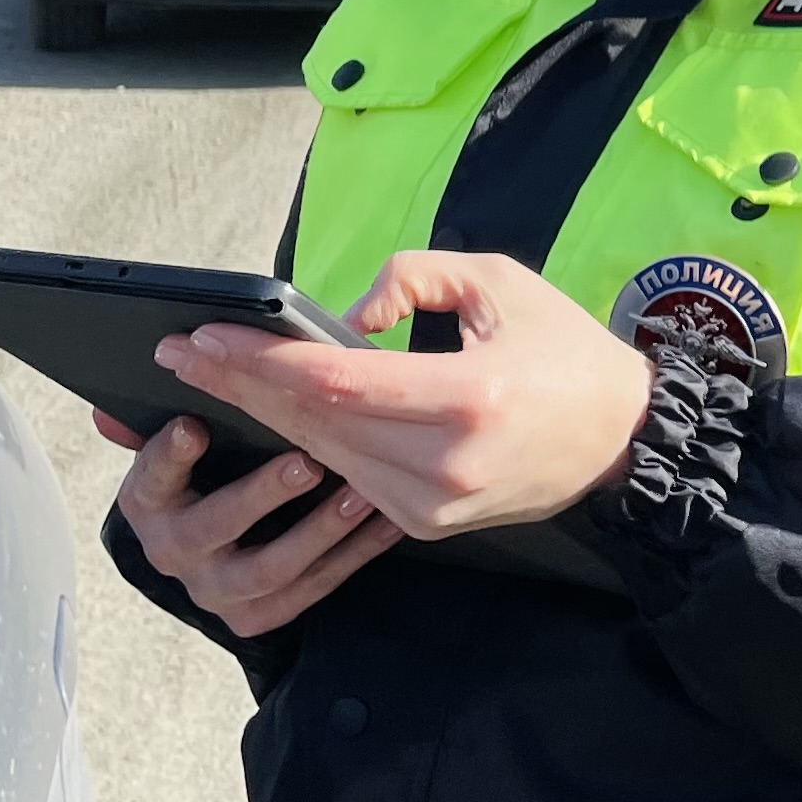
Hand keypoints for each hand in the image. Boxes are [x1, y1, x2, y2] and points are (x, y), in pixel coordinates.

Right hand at [96, 410, 397, 636]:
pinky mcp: (258, 615)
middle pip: (214, 525)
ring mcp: (217, 590)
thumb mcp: (173, 457)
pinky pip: (313, 587)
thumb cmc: (200, 483)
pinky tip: (387, 521)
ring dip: (320, 529)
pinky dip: (355, 554)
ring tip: (358, 494)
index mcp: (150, 501)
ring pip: (270, 566)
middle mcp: (176, 550)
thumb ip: (153, 427)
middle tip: (305, 462)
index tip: (194, 427)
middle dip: (261, 494)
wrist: (208, 559)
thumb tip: (107, 412)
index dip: (169, 455)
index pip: (151, 476)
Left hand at [150, 249, 656, 539]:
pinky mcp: (425, 524)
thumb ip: (413, 278)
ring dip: (264, 415)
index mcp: (469, 397)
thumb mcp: (499, 282)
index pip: (337, 382)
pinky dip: (309, 442)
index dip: (261, 361)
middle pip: (315, 422)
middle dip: (241, 384)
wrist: (621, 441)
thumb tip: (345, 318)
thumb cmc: (564, 351)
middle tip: (181, 352)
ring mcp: (432, 504)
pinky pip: (350, 477)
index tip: (203, 336)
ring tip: (209, 377)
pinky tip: (270, 414)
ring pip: (323, 454)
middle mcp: (444, 462)